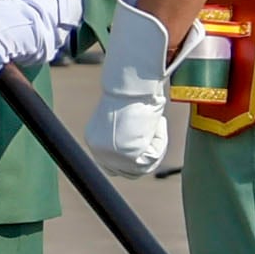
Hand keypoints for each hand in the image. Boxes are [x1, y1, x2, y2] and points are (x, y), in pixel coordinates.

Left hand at [85, 0, 177, 176]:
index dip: (136, 154)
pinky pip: (151, 159)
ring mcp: (110, 155)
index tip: (146, 133)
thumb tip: (135, 125)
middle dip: (145, 151)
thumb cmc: (133, 92)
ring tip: (153, 121)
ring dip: (154, 144)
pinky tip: (155, 122)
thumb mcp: (128, 113)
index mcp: (95, 139)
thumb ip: (127, 128)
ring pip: (143, 165)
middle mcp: (98, 150)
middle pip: (128, 170)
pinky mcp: (125, 156)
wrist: (134, 83)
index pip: (114, 165)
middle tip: (152, 127)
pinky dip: (159, 142)